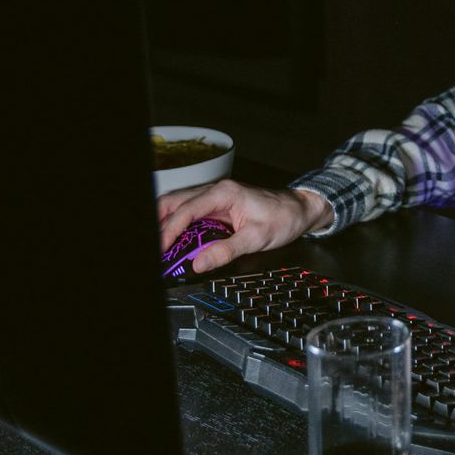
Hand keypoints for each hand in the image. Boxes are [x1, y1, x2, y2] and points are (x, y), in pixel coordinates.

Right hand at [155, 179, 331, 274]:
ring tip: (160, 245)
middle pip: (174, 201)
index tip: (160, 248)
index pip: (186, 210)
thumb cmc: (283, 218)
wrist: (300, 208)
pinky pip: (190, 211)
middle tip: (155, 246)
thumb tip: (199, 264)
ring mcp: (215, 196)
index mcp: (224, 193)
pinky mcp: (217, 205)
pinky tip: (173, 240)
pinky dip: (177, 224)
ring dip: (165, 222)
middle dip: (158, 222)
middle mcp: (216, 190)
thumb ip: (226, 251)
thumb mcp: (256, 238)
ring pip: (179, 204)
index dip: (168, 230)